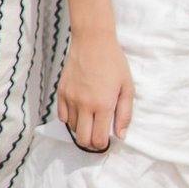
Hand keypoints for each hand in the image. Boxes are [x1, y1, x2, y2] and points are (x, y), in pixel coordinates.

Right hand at [55, 32, 132, 152]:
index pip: (98, 139)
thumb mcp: (127, 87)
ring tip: (91, 118)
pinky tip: (80, 110)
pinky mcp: (60, 92)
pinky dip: (70, 118)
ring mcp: (70, 99)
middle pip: (82, 140)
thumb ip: (124, 114)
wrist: (93, 42)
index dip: (102, 145)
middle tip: (98, 137)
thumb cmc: (114, 63)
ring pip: (72, 128)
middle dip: (91, 143)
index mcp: (103, 105)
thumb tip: (120, 135)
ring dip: (82, 128)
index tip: (106, 141)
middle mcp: (84, 105)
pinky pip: (62, 116)